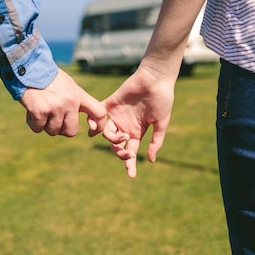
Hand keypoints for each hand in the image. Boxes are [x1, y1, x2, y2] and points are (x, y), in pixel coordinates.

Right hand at [20, 68, 106, 136]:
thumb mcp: (68, 85)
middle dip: (61, 129)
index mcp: (78, 95)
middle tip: (52, 118)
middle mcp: (69, 102)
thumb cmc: (47, 76)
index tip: (91, 131)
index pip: (99, 112)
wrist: (29, 66)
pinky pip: (38, 128)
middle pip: (71, 131)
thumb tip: (84, 121)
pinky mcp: (40, 112)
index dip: (99, 126)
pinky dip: (33, 123)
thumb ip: (76, 100)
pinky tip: (31, 110)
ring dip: (45, 125)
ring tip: (40, 109)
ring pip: (53, 131)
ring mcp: (55, 108)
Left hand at [103, 63, 174, 177]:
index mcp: (137, 132)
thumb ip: (156, 142)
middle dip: (119, 152)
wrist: (155, 79)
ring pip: (107, 133)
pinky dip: (94, 123)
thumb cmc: (162, 101)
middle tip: (125, 152)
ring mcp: (116, 115)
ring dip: (111, 139)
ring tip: (121, 136)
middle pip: (116, 145)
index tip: (130, 175)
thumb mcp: (161, 124)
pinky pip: (98, 115)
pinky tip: (93, 129)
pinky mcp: (110, 104)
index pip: (131, 152)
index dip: (130, 164)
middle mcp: (125, 126)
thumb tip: (151, 160)